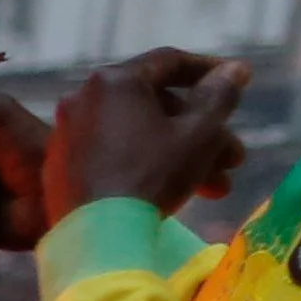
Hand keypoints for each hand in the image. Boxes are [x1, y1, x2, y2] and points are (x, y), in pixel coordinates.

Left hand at [0, 52, 250, 246]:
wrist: (97, 238)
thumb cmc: (152, 177)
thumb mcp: (199, 134)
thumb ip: (219, 97)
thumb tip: (234, 69)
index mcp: (114, 80)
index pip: (170, 62)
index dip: (210, 71)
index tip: (239, 80)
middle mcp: (83, 98)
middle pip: (156, 107)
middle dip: (202, 133)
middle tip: (235, 159)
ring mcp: (68, 134)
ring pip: (138, 135)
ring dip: (182, 156)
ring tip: (218, 188)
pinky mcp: (61, 167)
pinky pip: (113, 155)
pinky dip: (147, 167)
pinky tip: (178, 194)